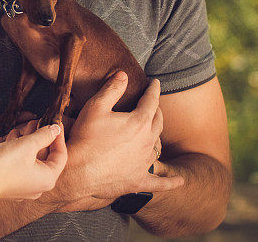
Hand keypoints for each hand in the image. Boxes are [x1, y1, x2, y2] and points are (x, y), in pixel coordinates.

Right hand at [0, 123, 66, 200]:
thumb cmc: (3, 165)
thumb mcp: (27, 144)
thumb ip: (44, 135)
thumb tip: (55, 129)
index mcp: (47, 178)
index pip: (61, 155)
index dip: (58, 136)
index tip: (56, 122)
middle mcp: (38, 185)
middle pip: (46, 157)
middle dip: (42, 137)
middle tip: (39, 121)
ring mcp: (23, 186)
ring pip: (32, 159)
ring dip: (29, 141)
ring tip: (26, 125)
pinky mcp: (10, 183)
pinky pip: (20, 164)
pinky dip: (19, 150)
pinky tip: (13, 136)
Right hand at [60, 73, 183, 200]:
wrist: (78, 172)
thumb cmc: (86, 138)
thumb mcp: (95, 107)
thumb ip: (112, 89)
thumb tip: (123, 75)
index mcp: (139, 122)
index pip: (151, 101)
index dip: (153, 90)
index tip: (155, 83)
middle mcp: (147, 142)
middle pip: (158, 122)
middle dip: (157, 110)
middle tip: (153, 104)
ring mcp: (144, 163)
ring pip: (158, 146)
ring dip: (157, 136)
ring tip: (154, 130)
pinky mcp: (139, 181)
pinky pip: (160, 182)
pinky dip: (171, 182)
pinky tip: (179, 181)